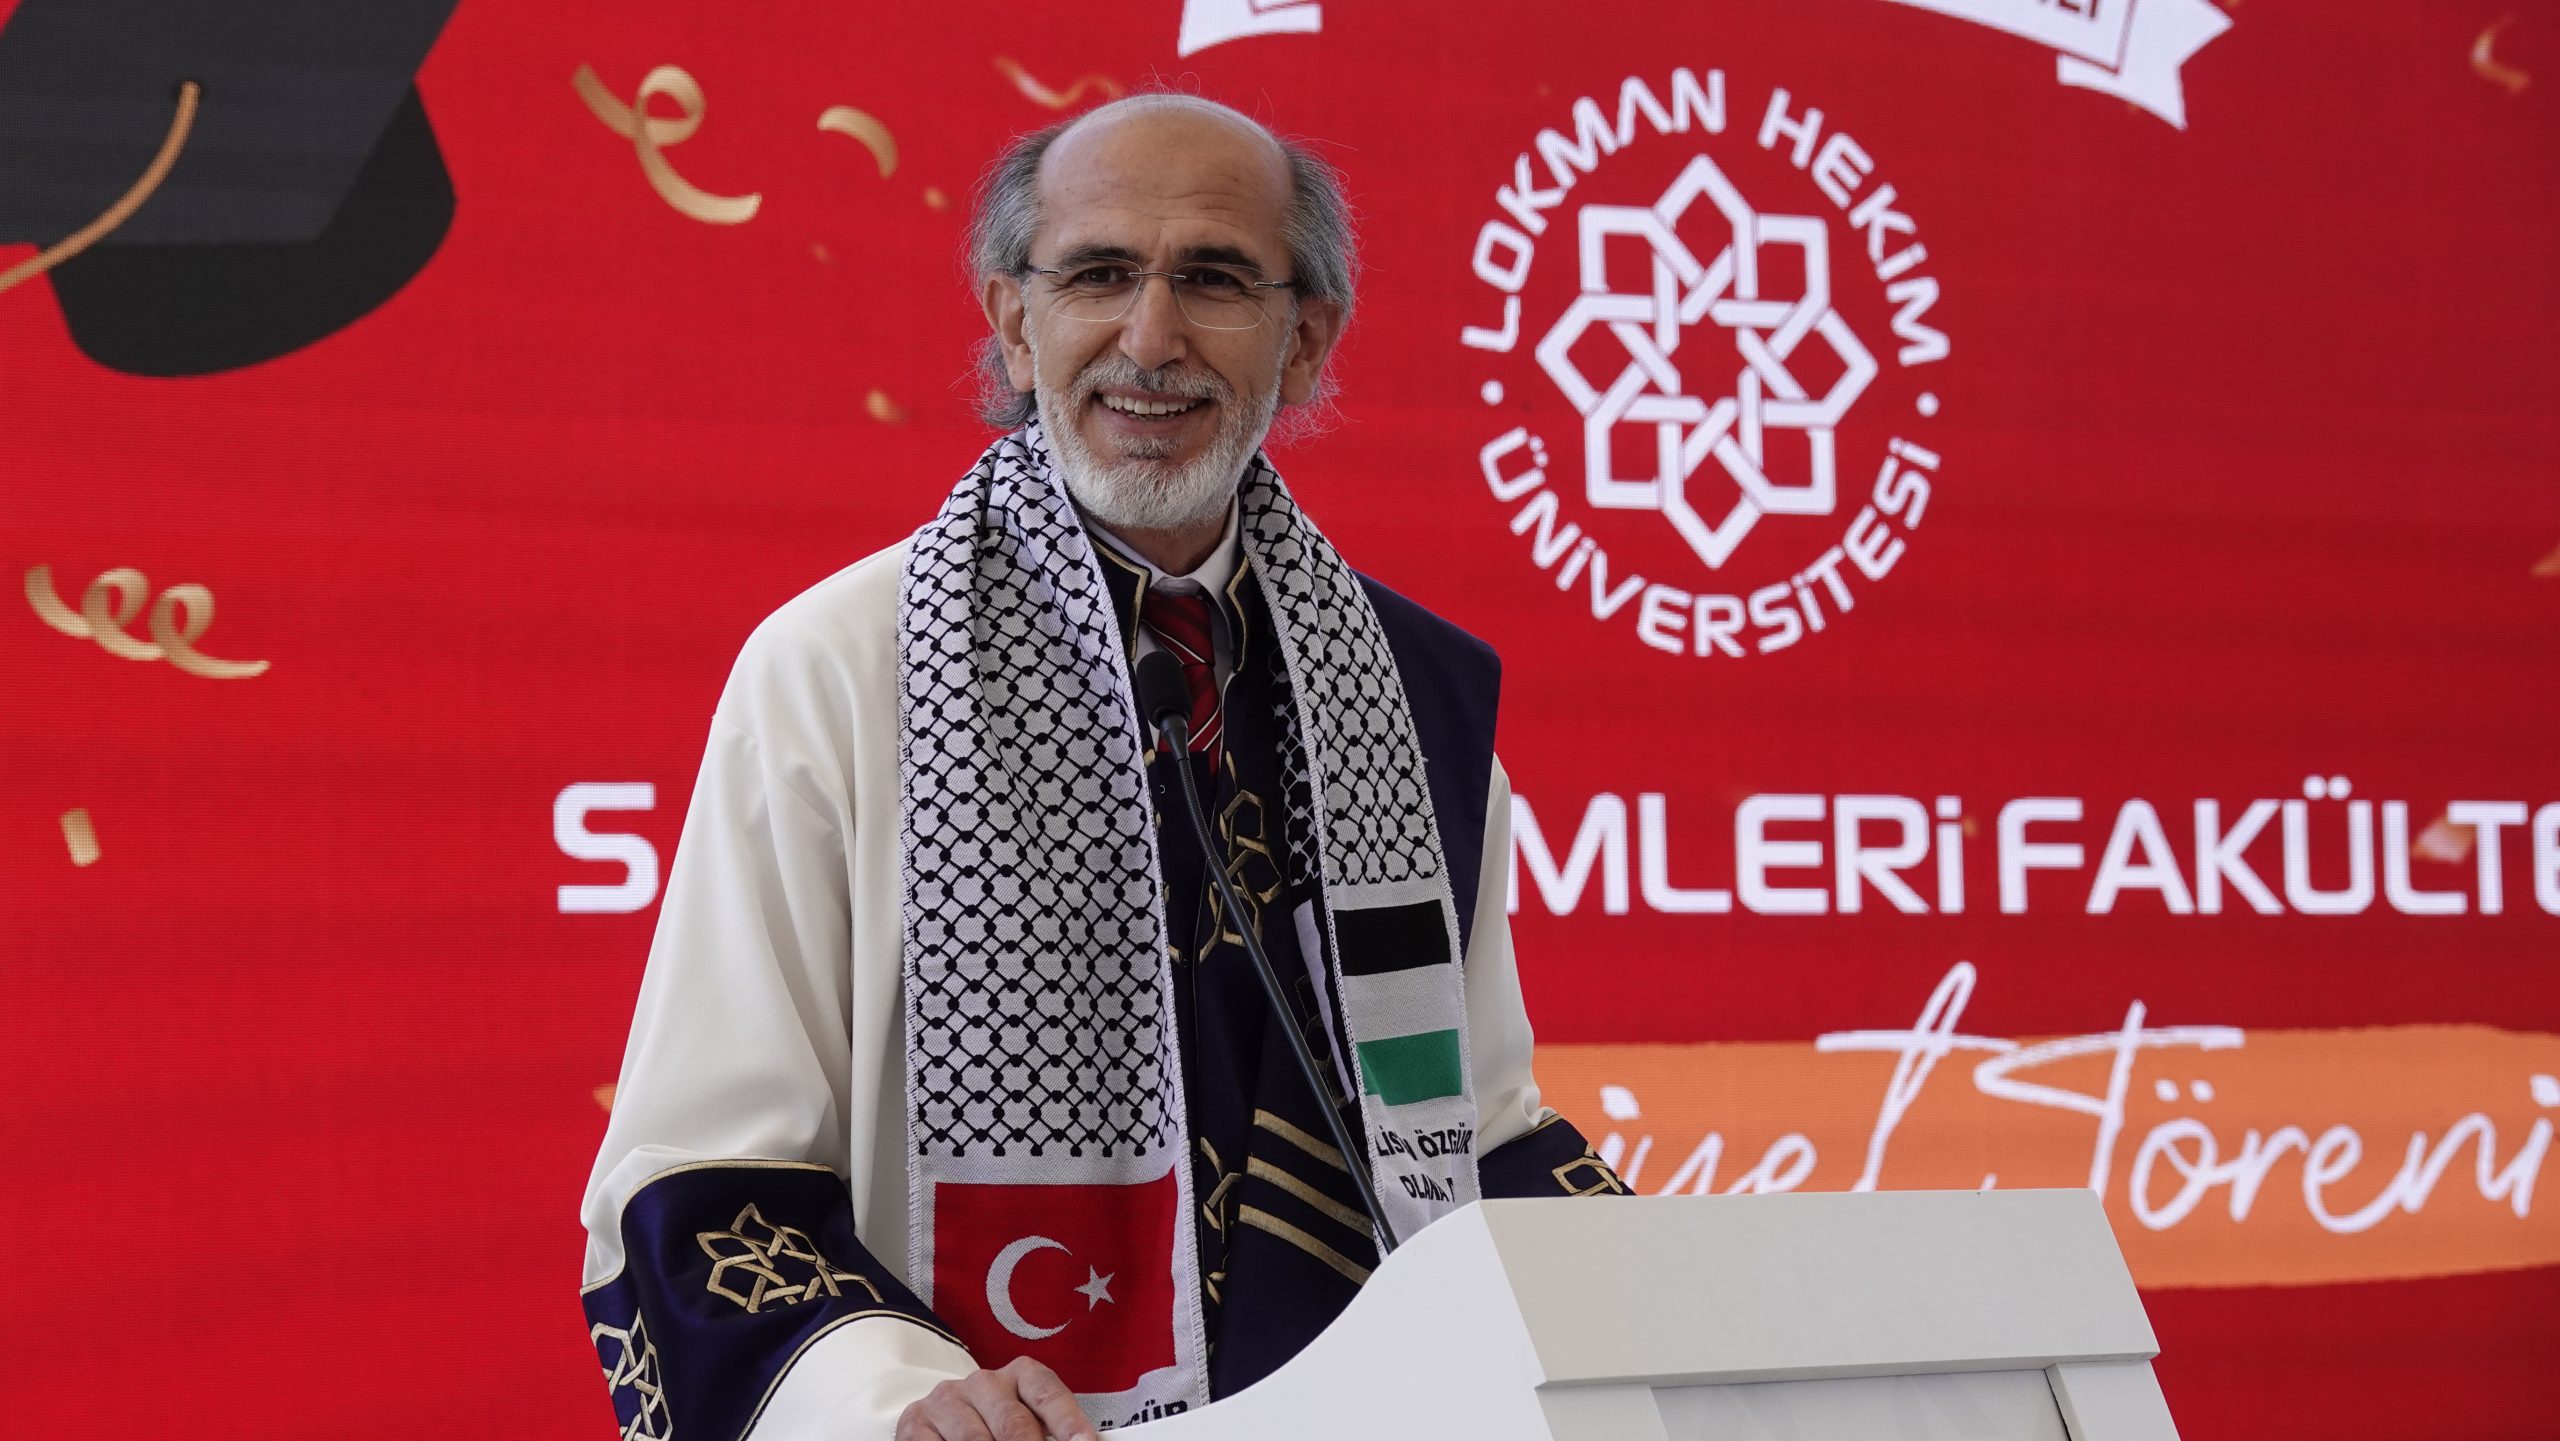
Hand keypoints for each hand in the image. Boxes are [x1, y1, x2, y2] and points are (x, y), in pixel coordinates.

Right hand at [895, 1357, 1099, 1440]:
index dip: (1069, 1423)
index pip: (1048, 1395)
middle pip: (1014, 1424)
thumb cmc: (996, 1424)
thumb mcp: (1028, 1421)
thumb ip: (1052, 1431)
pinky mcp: (916, 1422)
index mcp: (1020, 1375)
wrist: (942, 1419)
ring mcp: (947, 1400)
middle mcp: (983, 1382)